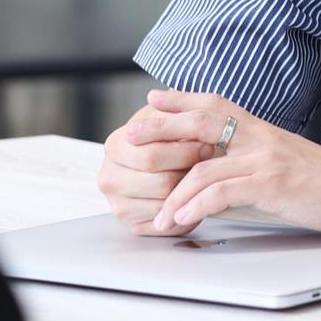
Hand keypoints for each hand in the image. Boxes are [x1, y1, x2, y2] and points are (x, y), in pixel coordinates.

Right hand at [98, 101, 215, 236]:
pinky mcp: (133, 225)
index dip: (186, 150)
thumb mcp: (168, 114)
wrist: (160, 158)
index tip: (207, 142)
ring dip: (190, 191)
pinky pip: (167, 224)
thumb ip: (171, 107)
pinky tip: (194, 195)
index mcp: (114, 146)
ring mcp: (119, 204)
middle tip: (210, 160)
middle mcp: (109, 178)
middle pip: (160, 182)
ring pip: (165, 204)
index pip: (152, 155)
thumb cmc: (168, 134)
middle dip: (191, 171)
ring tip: (202, 176)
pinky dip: (186, 211)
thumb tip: (165, 95)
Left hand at [134, 89, 320, 234]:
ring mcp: (264, 159)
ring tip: (158, 216)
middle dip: (161, 129)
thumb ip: (255, 159)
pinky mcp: (270, 184)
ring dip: (174, 196)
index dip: (182, 99)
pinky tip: (184, 221)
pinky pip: (220, 193)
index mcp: (262, 130)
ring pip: (203, 168)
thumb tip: (227, 171)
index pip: (215, 105)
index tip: (154, 99)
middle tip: (130, 136)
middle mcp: (260, 137)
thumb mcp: (286, 160)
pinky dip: (195, 208)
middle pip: (201, 123)